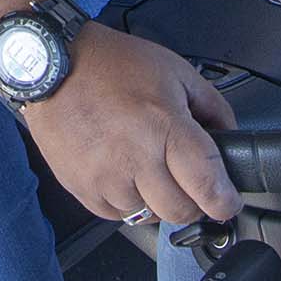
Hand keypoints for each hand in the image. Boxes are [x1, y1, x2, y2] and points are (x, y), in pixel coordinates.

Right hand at [21, 25, 241, 225]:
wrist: (51, 66)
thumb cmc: (110, 64)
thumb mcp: (175, 71)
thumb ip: (212, 106)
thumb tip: (229, 136)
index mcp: (164, 127)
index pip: (207, 185)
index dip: (225, 202)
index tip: (228, 202)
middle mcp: (135, 157)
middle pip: (180, 211)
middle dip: (192, 201)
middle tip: (188, 182)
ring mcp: (106, 177)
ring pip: (148, 216)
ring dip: (155, 200)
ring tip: (147, 167)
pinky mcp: (82, 188)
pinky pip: (117, 215)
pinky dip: (127, 201)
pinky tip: (123, 172)